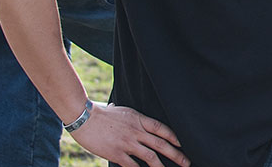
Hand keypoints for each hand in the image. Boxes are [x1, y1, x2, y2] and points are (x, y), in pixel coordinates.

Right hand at [68, 102, 186, 166]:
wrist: (84, 117)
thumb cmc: (101, 113)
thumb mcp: (122, 110)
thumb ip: (132, 117)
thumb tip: (135, 118)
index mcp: (139, 119)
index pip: (162, 128)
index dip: (174, 137)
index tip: (183, 144)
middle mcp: (136, 131)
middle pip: (161, 144)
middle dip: (176, 154)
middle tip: (187, 162)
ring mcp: (127, 143)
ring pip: (151, 157)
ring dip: (162, 166)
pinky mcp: (117, 153)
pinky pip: (133, 166)